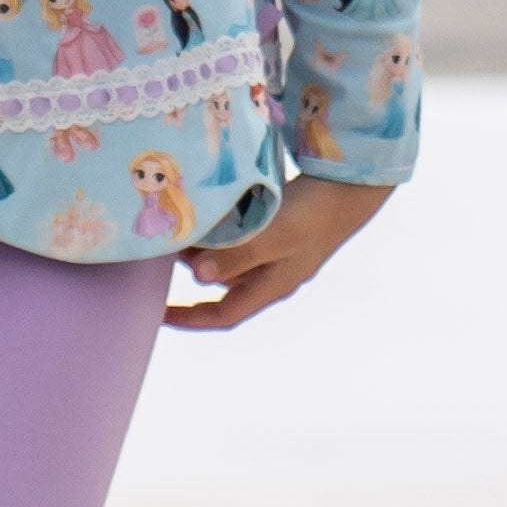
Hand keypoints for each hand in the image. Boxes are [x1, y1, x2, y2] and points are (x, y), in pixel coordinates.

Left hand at [165, 172, 388, 333]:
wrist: (348, 187)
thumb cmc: (314, 215)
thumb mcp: (275, 237)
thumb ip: (239, 255)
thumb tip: (199, 276)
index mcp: (270, 287)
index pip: (223, 315)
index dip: (190, 319)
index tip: (158, 313)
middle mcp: (268, 275)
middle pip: (219, 282)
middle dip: (191, 266)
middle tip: (164, 244)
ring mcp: (273, 253)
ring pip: (226, 257)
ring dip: (203, 245)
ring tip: (179, 223)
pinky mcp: (274, 231)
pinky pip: (237, 238)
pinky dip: (218, 229)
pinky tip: (205, 211)